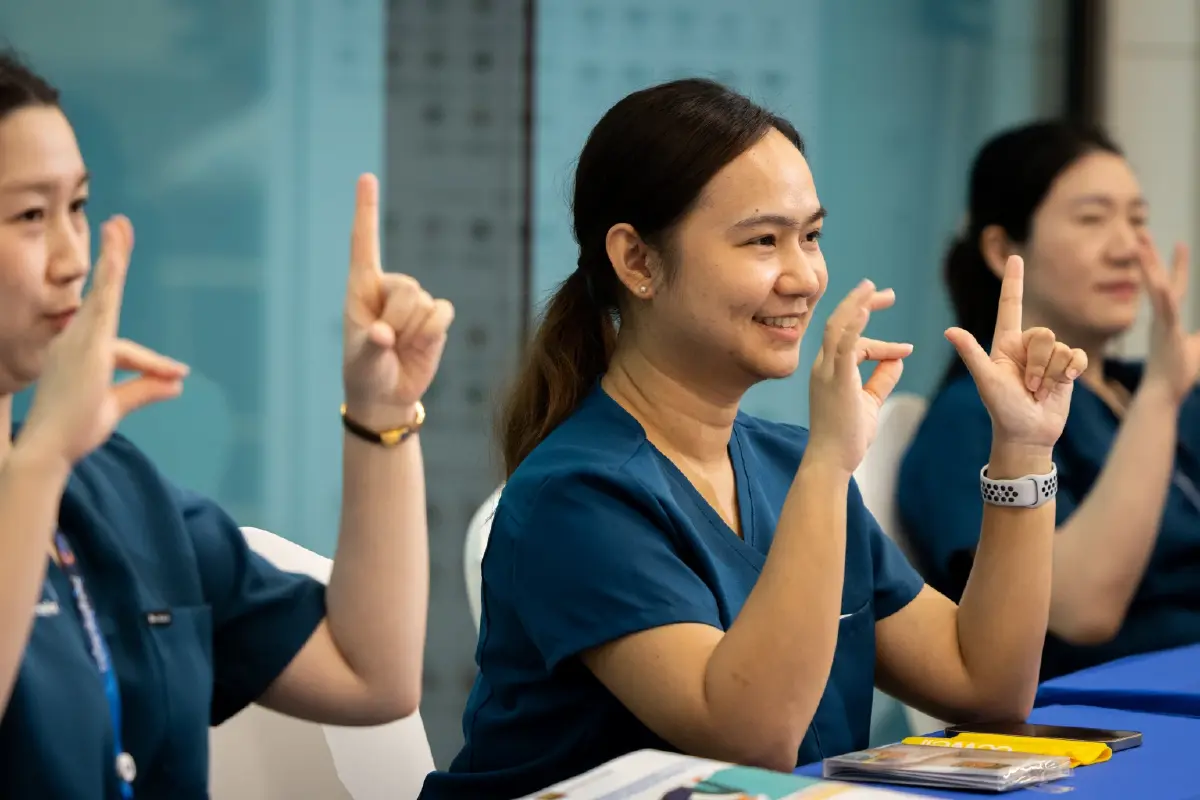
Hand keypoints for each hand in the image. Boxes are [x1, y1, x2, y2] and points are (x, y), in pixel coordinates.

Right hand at [18, 216, 188, 464]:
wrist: (46, 450)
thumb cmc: (72, 431)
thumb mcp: (115, 407)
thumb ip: (144, 390)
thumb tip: (178, 384)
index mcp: (79, 353)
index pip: (125, 350)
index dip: (154, 364)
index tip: (179, 374)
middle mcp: (74, 340)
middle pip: (102, 296)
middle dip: (113, 261)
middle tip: (119, 226)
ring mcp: (78, 339)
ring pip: (101, 293)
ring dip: (113, 259)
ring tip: (119, 227)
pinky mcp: (85, 343)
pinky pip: (100, 304)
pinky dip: (109, 279)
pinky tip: (116, 255)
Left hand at [342, 174, 453, 424]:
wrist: (387, 395)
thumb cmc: (365, 373)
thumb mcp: (361, 362)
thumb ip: (370, 346)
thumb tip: (382, 334)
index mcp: (360, 288)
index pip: (363, 242)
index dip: (366, 209)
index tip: (366, 176)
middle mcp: (389, 288)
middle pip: (405, 287)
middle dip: (397, 321)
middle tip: (386, 344)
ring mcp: (415, 302)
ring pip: (423, 303)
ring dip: (412, 332)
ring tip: (400, 348)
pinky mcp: (436, 317)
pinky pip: (442, 313)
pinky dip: (432, 332)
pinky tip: (421, 346)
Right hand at [807, 280, 912, 473]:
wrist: (831, 461)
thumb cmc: (846, 436)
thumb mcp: (870, 401)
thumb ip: (882, 378)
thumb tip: (898, 358)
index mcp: (829, 370)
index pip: (855, 344)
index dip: (883, 344)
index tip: (907, 349)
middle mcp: (823, 366)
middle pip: (839, 324)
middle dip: (861, 304)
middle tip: (885, 293)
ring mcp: (826, 372)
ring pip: (837, 328)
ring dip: (856, 306)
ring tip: (875, 290)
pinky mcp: (835, 380)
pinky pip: (842, 346)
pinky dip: (853, 326)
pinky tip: (864, 311)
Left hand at [946, 256, 1086, 450]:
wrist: (1027, 434)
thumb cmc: (1002, 409)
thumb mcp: (986, 381)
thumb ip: (972, 354)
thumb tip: (949, 331)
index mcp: (1005, 344)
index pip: (1011, 306)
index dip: (1014, 282)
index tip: (1016, 256)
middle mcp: (1027, 346)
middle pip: (1043, 334)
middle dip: (1038, 363)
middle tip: (1028, 386)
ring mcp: (1048, 357)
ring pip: (1060, 347)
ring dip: (1051, 374)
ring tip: (1039, 391)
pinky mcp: (1067, 367)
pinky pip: (1076, 355)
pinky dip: (1071, 371)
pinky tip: (1063, 384)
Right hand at [1141, 239, 1199, 403]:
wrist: (1163, 394)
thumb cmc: (1178, 374)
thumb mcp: (1198, 346)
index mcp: (1168, 318)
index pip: (1174, 285)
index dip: (1178, 265)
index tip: (1180, 244)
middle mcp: (1161, 317)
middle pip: (1157, 280)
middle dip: (1151, 257)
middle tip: (1142, 233)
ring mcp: (1162, 324)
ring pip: (1156, 290)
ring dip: (1149, 268)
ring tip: (1142, 247)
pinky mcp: (1165, 334)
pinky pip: (1165, 312)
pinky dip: (1163, 297)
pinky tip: (1162, 283)